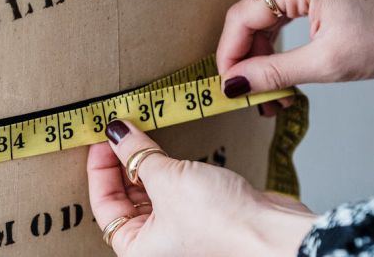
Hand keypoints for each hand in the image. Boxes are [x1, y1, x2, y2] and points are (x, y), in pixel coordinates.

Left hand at [87, 120, 315, 256]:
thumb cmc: (222, 224)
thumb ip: (137, 154)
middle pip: (124, 197)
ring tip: (139, 131)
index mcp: (136, 248)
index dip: (100, 167)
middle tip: (120, 129)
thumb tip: (116, 132)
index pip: (104, 204)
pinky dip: (166, 166)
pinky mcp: (200, 213)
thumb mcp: (167, 180)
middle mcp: (155, 243)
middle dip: (121, 162)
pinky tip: (163, 146)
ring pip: (149, 190)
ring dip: (144, 161)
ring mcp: (179, 228)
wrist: (273, 231)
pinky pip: (173, 187)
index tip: (104, 137)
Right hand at [216, 0, 373, 112]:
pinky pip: (277, 12)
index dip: (229, 56)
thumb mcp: (328, 62)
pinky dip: (276, 43)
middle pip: (250, 18)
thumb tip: (233, 85)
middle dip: (248, 61)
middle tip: (253, 98)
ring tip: (271, 93)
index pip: (241, 18)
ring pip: (262, 18)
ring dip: (262, 56)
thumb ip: (274, 73)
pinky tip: (279, 71)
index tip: (226, 88)